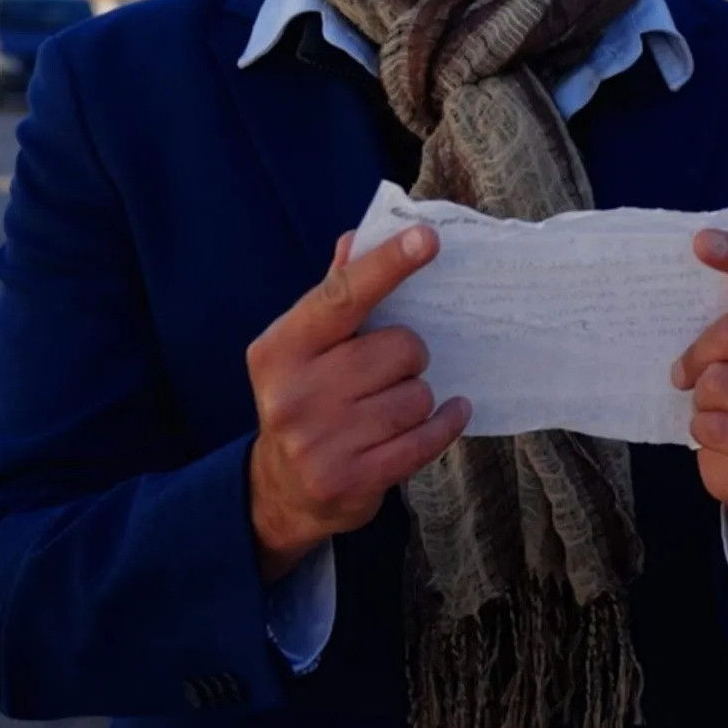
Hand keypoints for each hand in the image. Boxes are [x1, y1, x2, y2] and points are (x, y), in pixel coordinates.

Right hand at [243, 226, 469, 581]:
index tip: (427, 239)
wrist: (283, 490)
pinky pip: (426, 438)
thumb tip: (357, 238)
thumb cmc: (307, 398)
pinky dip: (445, 424)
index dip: (387, 265)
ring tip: (394, 405)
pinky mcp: (350, 479)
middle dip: (410, 356)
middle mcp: (294, 393)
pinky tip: (447, 415)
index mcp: (280, 348)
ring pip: (417, 396)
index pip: (341, 296)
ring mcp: (319, 441)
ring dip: (419, 397)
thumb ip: (335, 294)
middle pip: (400, 349)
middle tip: (392, 369)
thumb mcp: (305, 347)